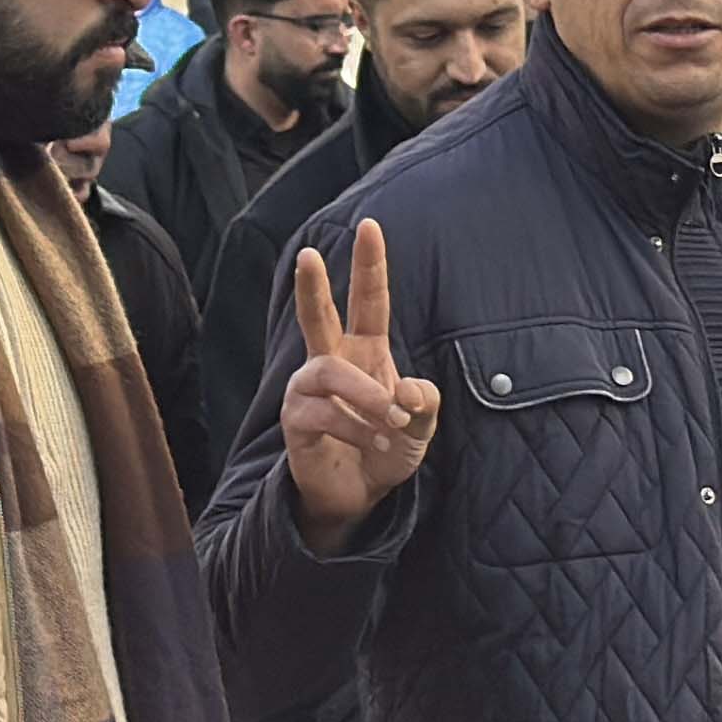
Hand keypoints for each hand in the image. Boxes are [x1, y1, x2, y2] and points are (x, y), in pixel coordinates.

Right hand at [281, 220, 440, 553]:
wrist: (359, 495)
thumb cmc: (387, 447)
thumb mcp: (421, 425)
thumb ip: (424, 403)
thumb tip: (405, 391)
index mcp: (365, 351)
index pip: (368, 301)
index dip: (369, 265)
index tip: (370, 226)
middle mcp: (331, 363)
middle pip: (316, 316)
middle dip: (312, 286)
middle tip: (307, 255)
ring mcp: (308, 391)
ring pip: (329, 373)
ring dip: (368, 398)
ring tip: (394, 423)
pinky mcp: (297, 422)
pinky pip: (324, 414)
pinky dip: (357, 428)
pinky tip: (376, 442)